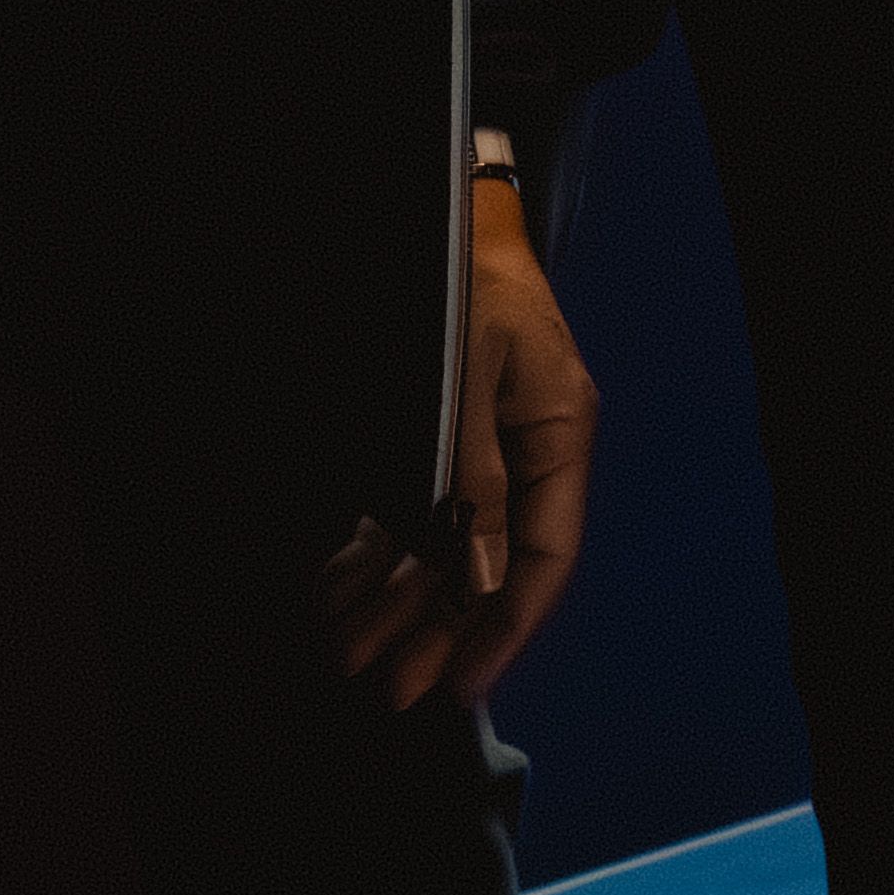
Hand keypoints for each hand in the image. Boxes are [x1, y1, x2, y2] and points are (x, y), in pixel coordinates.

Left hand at [319, 176, 598, 705]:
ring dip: (391, 598)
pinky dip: (372, 551)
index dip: (501, 629)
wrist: (439, 207)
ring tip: (345, 648)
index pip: (542, 559)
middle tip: (384, 687)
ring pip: (437, 546)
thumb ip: (473, 479)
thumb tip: (477, 578)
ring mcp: (478, 446)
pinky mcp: (435, 434)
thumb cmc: (462, 278)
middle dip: (431, 629)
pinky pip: (407, 510)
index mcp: (557, 437)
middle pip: (483, 566)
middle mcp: (523, 453)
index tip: (459, 686)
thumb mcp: (467, 376)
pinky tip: (336, 588)